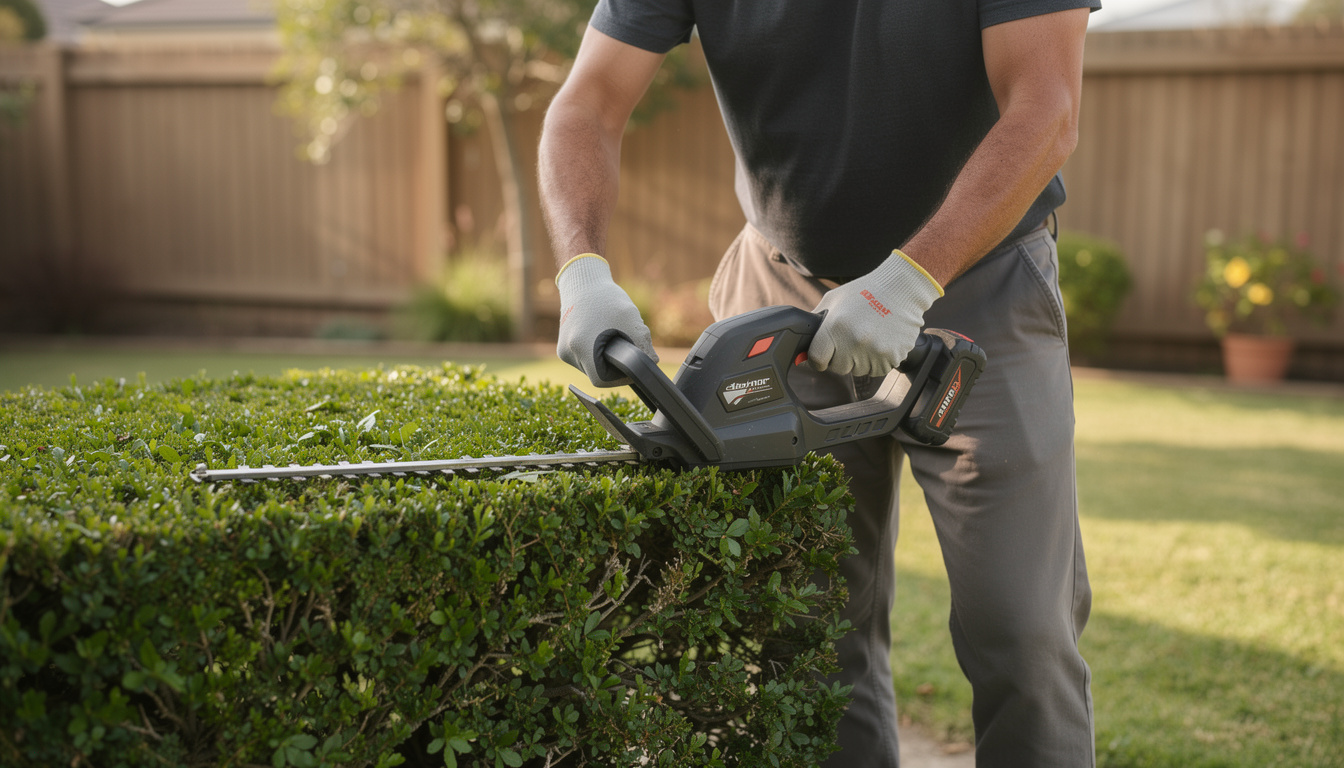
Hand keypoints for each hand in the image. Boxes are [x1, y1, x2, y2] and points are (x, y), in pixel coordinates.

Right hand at [555, 254, 658, 386]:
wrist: (582, 281)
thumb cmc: (606, 298)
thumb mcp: (631, 320)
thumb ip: (644, 346)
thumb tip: (652, 363)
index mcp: (582, 348)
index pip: (602, 379)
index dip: (620, 377)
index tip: (631, 367)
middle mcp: (568, 352)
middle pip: (596, 373)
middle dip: (613, 365)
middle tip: (626, 348)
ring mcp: (563, 350)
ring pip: (590, 366)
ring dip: (604, 358)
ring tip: (614, 337)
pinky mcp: (563, 345)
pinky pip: (583, 357)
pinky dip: (595, 351)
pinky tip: (603, 335)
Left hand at [809, 249, 942, 377]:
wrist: (901, 288)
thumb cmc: (864, 292)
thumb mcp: (833, 300)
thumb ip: (816, 323)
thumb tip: (802, 343)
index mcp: (835, 327)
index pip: (817, 360)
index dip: (819, 358)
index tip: (824, 354)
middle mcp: (853, 342)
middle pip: (838, 368)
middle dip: (842, 357)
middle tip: (852, 337)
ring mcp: (873, 351)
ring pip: (858, 370)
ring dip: (861, 359)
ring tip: (869, 336)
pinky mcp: (891, 357)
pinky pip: (877, 370)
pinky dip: (878, 360)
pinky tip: (881, 341)